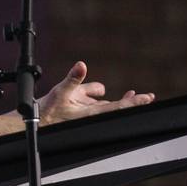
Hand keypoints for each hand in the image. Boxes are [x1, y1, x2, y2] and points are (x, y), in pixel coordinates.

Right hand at [38, 61, 153, 125]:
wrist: (37, 121)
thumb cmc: (48, 110)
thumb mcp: (60, 92)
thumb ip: (73, 79)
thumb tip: (82, 64)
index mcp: (91, 113)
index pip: (118, 107)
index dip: (133, 102)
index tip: (147, 99)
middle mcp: (92, 113)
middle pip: (117, 107)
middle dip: (133, 101)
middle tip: (149, 97)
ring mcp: (86, 110)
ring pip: (106, 103)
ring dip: (118, 99)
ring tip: (133, 94)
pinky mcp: (79, 106)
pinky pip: (93, 98)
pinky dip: (97, 93)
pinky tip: (100, 91)